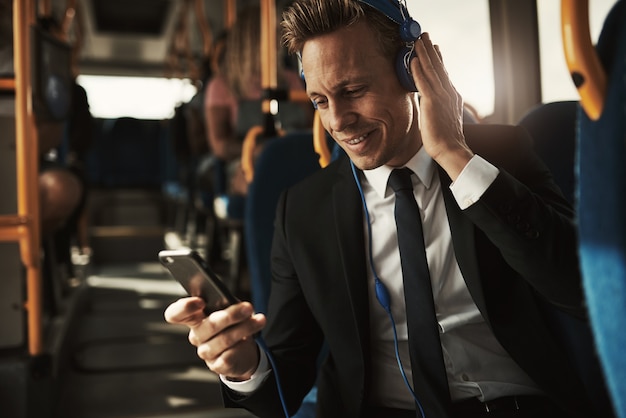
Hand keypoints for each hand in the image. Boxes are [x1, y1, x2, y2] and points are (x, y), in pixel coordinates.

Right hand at [164, 298, 265, 379]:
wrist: (243, 350)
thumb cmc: (232, 325)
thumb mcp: (228, 309)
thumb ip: (224, 304)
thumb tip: (230, 301)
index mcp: (194, 318)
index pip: (175, 314)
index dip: (184, 308)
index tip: (200, 301)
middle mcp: (197, 336)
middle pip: (208, 326)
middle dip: (230, 316)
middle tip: (248, 307)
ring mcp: (206, 352)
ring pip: (224, 340)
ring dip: (245, 328)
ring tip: (259, 320)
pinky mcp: (217, 366)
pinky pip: (229, 356)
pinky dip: (241, 347)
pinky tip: (248, 341)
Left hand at [410, 32, 473, 179]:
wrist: (451, 149)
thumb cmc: (446, 138)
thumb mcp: (444, 117)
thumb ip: (439, 107)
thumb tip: (432, 103)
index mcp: (452, 96)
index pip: (443, 73)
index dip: (437, 59)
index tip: (432, 47)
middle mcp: (448, 92)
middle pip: (438, 66)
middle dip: (429, 50)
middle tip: (423, 35)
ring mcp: (442, 96)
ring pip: (431, 70)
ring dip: (423, 54)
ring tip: (417, 41)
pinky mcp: (433, 102)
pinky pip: (424, 82)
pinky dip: (419, 70)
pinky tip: (414, 59)